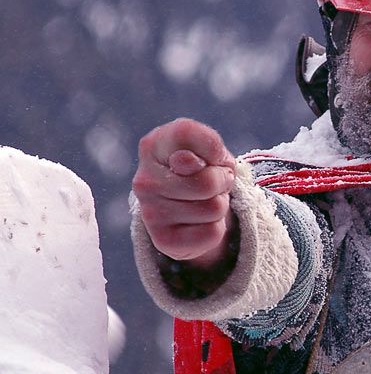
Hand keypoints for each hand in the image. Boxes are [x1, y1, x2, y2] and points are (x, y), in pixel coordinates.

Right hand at [133, 118, 236, 267]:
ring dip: (220, 205)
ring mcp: (150, 212)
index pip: (186, 133)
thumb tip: (185, 161)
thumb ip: (204, 147)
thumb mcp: (210, 150)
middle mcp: (144, 179)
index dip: (211, 145)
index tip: (213, 155)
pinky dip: (216, 229)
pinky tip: (199, 221)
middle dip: (222, 182)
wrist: (188, 207)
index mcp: (154, 145)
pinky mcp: (162, 241)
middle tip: (213, 184)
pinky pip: (211, 233)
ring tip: (205, 201)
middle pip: (208, 182)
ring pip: (214, 209)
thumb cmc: (203, 168)